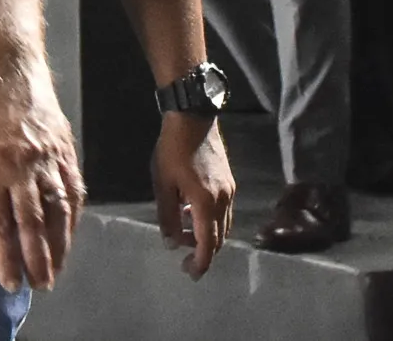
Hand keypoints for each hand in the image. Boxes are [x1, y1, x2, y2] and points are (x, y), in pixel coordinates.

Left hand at [0, 51, 82, 293]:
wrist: (8, 69)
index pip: (0, 224)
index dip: (6, 258)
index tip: (11, 283)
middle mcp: (21, 167)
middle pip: (32, 223)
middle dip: (37, 260)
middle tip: (41, 285)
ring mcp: (48, 158)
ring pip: (58, 210)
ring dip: (60, 245)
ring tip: (58, 269)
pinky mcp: (67, 149)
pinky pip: (74, 189)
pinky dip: (74, 217)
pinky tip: (71, 234)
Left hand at [152, 111, 236, 277]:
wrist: (193, 117)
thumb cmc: (172, 149)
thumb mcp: (162, 184)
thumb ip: (167, 216)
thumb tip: (171, 243)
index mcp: (206, 203)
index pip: (208, 244)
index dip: (200, 263)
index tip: (190, 273)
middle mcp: (224, 201)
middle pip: (218, 239)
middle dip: (202, 252)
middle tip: (184, 257)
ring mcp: (230, 190)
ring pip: (223, 226)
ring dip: (206, 235)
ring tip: (183, 230)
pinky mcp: (229, 181)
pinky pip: (223, 211)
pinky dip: (210, 220)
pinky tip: (191, 210)